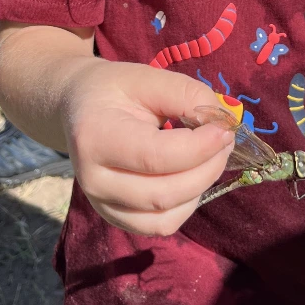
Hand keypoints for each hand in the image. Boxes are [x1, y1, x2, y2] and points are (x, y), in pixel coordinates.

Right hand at [60, 60, 234, 236]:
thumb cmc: (115, 89)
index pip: (155, 157)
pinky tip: (193, 175)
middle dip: (207, 168)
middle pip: (163, 194)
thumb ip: (186, 94)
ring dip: (201, 187)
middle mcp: (92, 180)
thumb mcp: (148, 77)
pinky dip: (187, 204)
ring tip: (212, 155)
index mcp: (95, 137)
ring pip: (164, 217)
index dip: (199, 147)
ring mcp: (101, 205)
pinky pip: (160, 226)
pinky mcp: (114, 217)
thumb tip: (220, 122)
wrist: (78, 106)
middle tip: (225, 140)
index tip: (225, 128)